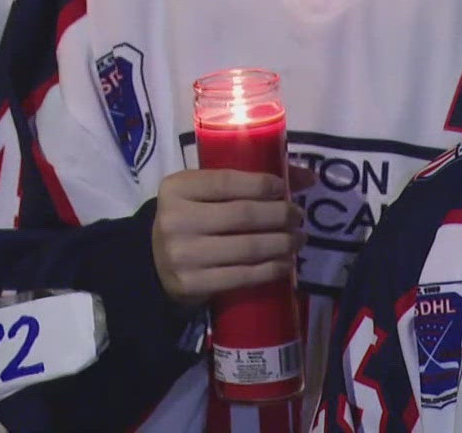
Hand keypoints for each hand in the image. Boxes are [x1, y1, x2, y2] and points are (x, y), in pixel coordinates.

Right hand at [151, 167, 311, 305]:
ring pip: (248, 248)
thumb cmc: (189, 219)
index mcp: (177, 188)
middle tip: (298, 216)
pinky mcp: (193, 284)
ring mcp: (183, 255)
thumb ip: (247, 181)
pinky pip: (243, 276)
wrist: (154, 263)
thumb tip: (307, 177)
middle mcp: (176, 219)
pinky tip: (285, 264)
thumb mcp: (204, 193)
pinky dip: (271, 269)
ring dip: (282, 243)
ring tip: (298, 240)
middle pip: (243, 215)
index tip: (284, 188)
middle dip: (280, 215)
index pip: (227, 181)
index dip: (262, 184)